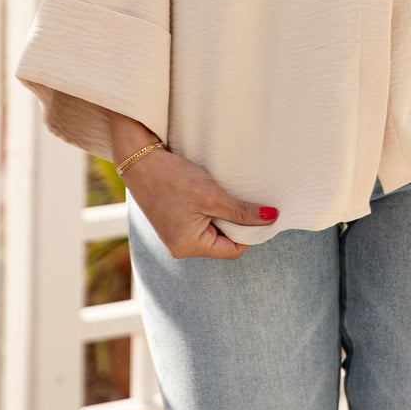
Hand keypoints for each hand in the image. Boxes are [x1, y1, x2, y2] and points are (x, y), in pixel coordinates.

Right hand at [109, 113, 277, 259]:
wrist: (138, 159)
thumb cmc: (172, 177)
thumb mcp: (212, 195)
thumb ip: (241, 211)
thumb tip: (271, 218)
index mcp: (188, 247)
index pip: (233, 250)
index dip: (250, 233)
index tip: (259, 213)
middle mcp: (180, 247)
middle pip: (223, 242)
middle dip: (235, 223)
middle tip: (241, 199)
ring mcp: (175, 235)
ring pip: (213, 231)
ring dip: (223, 215)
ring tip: (221, 195)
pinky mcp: (173, 222)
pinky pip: (201, 223)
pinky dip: (211, 210)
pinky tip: (210, 194)